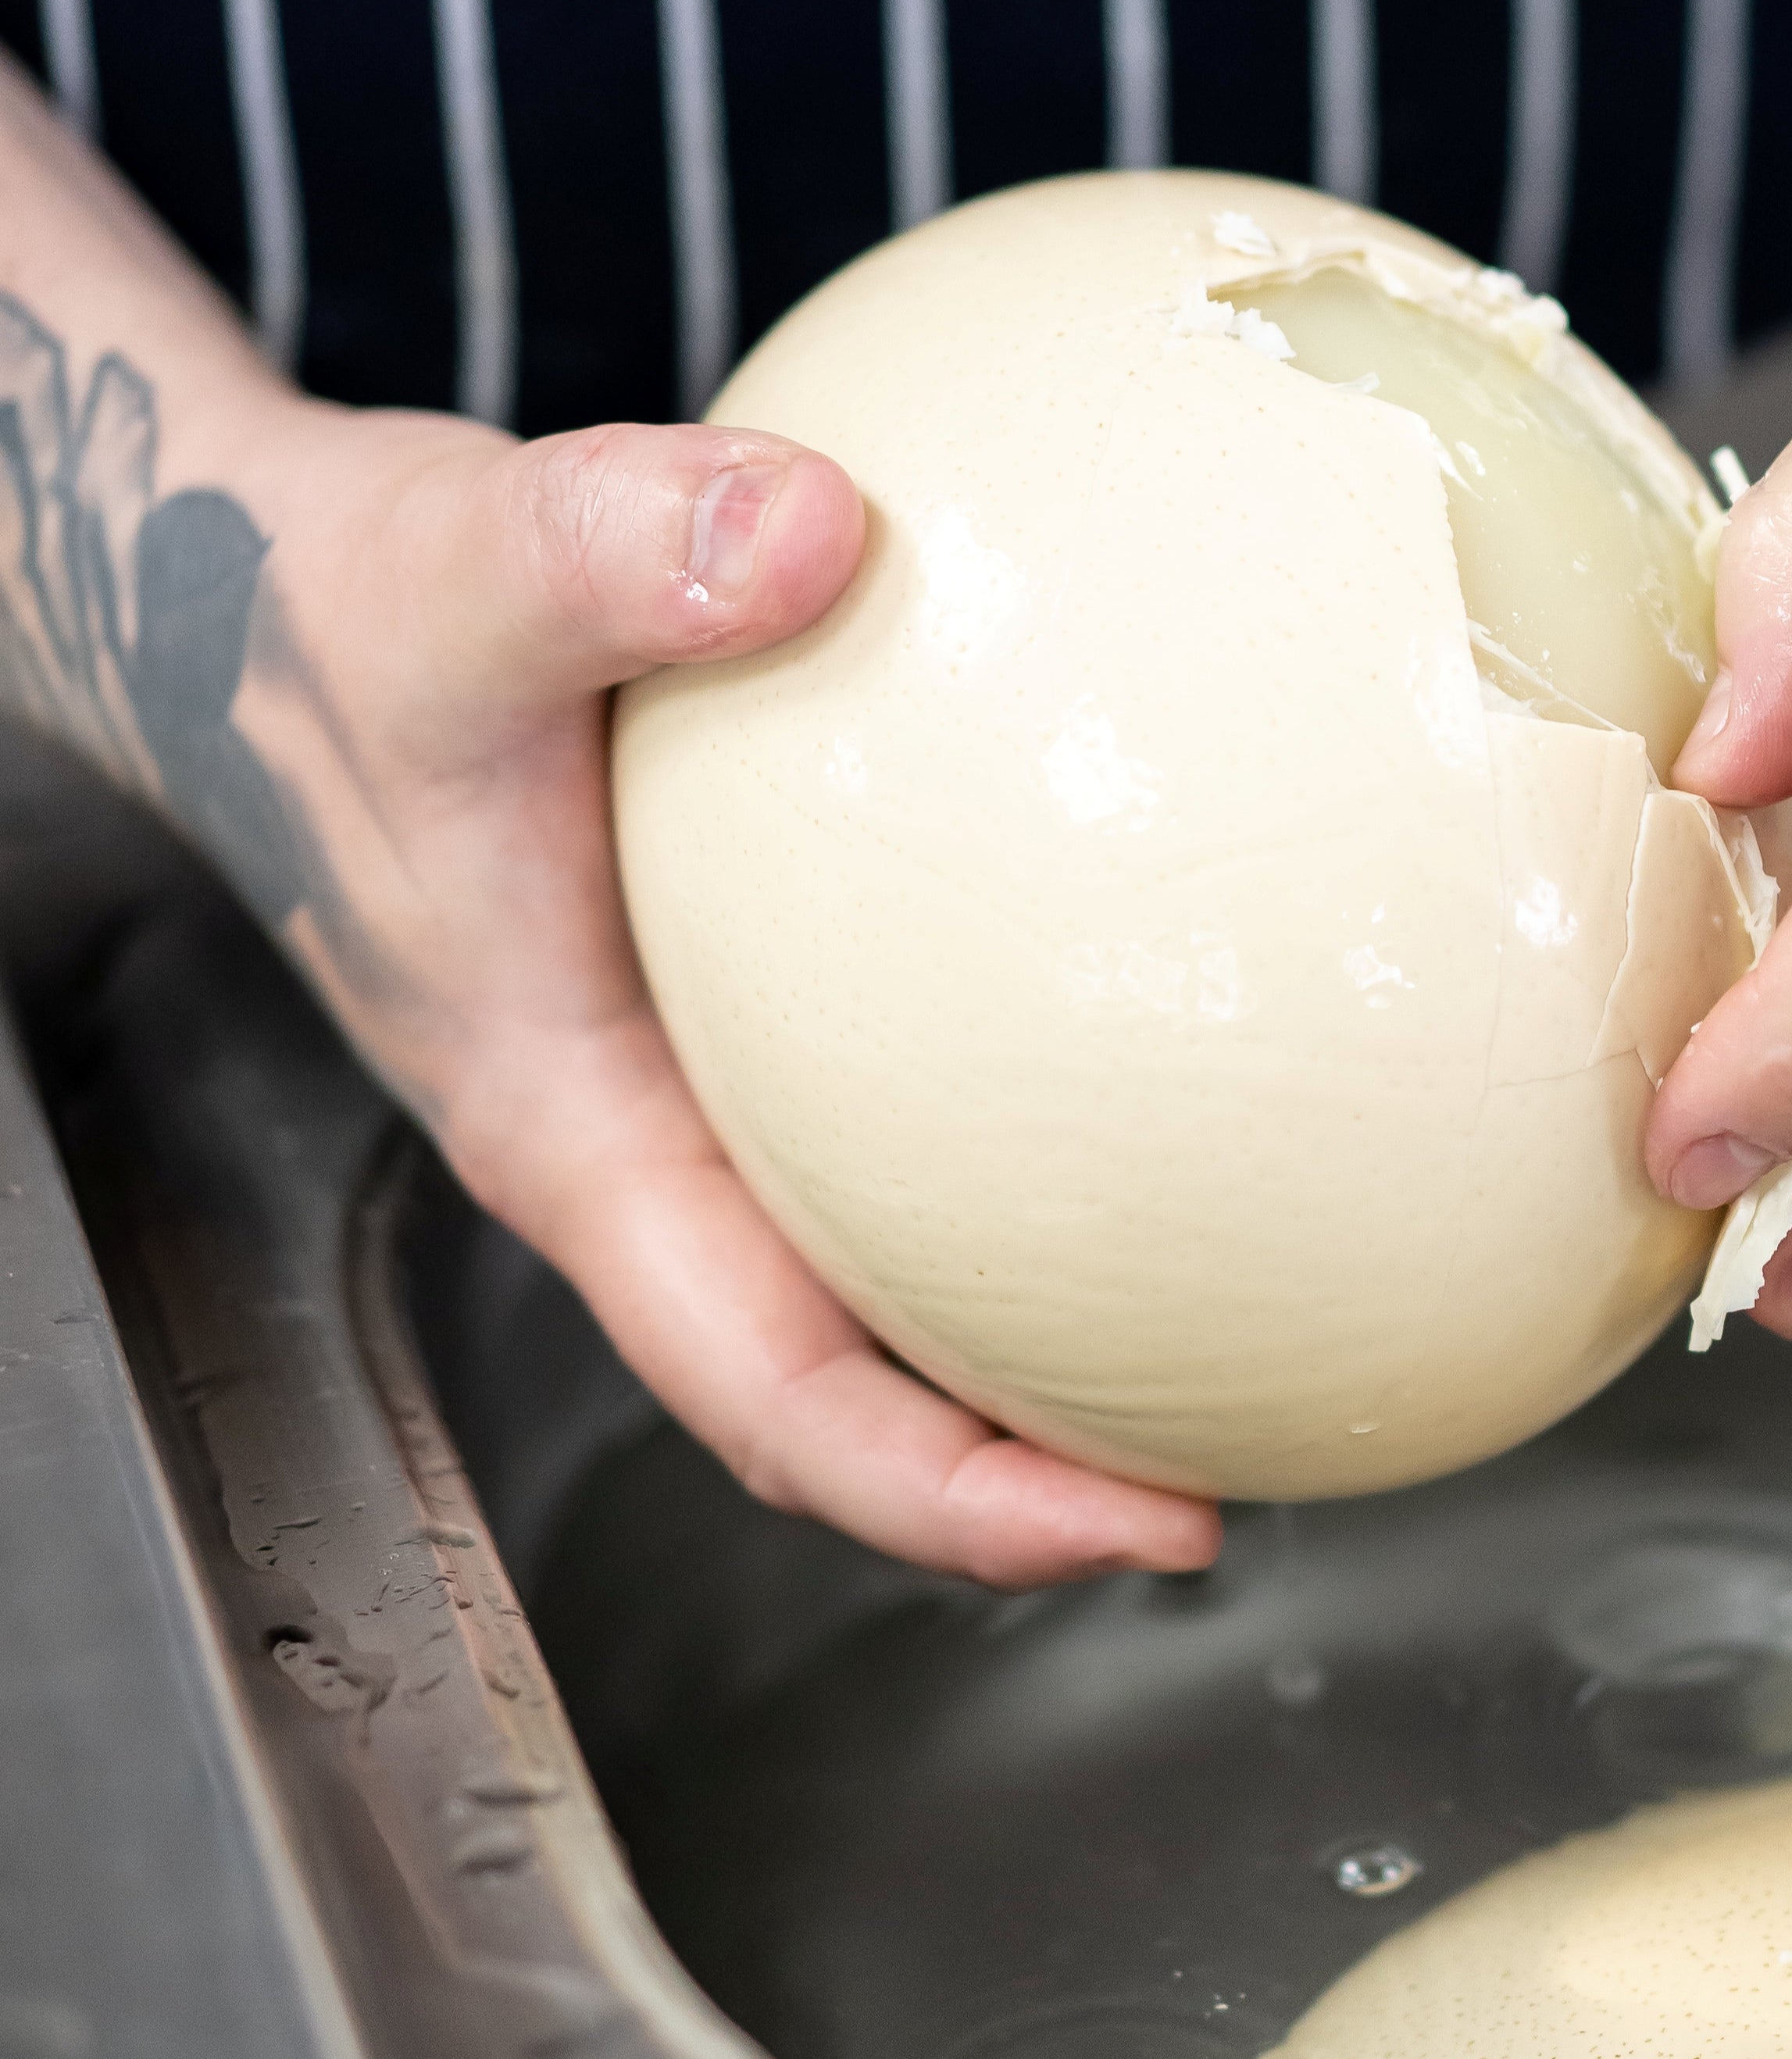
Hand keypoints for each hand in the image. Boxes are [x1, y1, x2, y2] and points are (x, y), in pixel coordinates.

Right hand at [200, 399, 1222, 1582]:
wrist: (262, 594)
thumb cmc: (327, 620)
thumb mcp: (449, 576)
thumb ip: (609, 550)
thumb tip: (814, 528)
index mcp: (583, 1140)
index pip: (780, 1406)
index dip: (962, 1504)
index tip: (1148, 1530)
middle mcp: (654, 1154)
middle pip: (870, 1392)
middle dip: (1052, 1463)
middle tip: (1263, 1452)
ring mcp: (703, 1090)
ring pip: (897, 1272)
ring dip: (1057, 1323)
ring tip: (1259, 1314)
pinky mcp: (747, 1006)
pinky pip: (909, 1121)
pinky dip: (1035, 1140)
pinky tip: (1168, 1068)